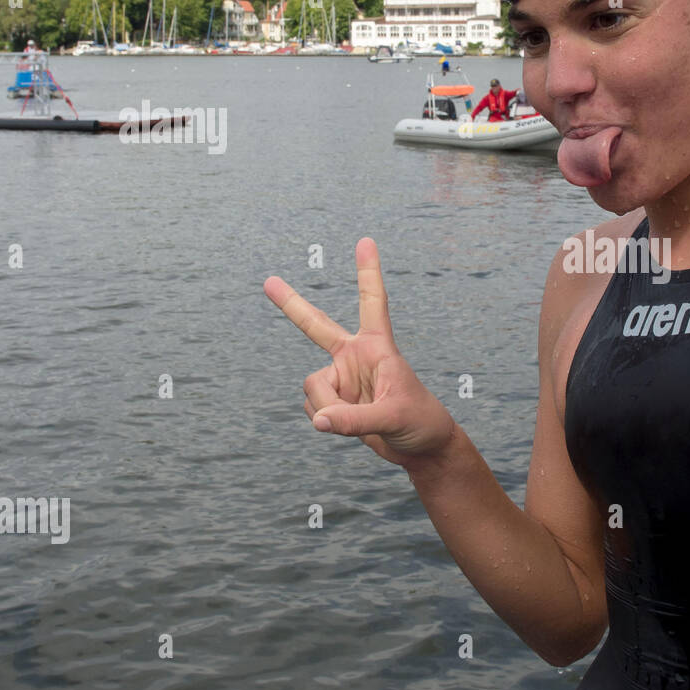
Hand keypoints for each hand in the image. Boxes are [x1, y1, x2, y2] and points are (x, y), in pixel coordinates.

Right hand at [264, 238, 454, 464]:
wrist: (421, 449)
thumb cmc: (420, 422)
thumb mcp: (392, 417)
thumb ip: (354, 420)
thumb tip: (319, 420)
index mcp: (378, 347)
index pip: (373, 302)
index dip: (368, 272)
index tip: (365, 241)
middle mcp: (355, 357)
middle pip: (316, 326)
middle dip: (292, 304)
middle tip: (268, 281)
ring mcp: (343, 379)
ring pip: (313, 389)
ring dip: (329, 409)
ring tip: (359, 421)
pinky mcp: (335, 403)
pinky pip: (315, 410)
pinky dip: (326, 421)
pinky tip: (348, 427)